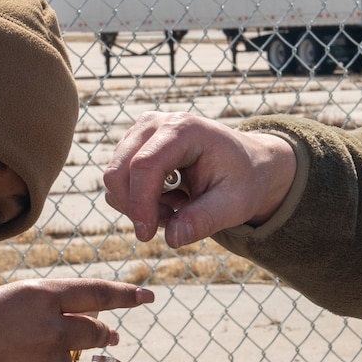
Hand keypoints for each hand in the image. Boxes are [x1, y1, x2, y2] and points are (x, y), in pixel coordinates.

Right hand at [0, 280, 150, 361]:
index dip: (126, 295)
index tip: (147, 296)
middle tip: (107, 337)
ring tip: (49, 360)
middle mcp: (52, 326)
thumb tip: (79, 314)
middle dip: (100, 333)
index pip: (97, 292)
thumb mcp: (6, 301)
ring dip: (72, 361)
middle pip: (94, 330)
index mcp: (40, 296)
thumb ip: (44, 307)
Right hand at [104, 111, 297, 248]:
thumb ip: (205, 220)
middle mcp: (156, 123)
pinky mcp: (133, 145)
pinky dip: (136, 200)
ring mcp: (141, 132)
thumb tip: (172, 238)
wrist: (246, 165)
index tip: (147, 235)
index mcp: (184, 130)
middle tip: (171, 221)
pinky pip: (118, 181)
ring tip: (177, 207)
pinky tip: (167, 199)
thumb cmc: (242, 181)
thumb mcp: (234, 204)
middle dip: (136, 208)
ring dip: (139, 205)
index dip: (140, 203)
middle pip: (120, 170)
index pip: (146, 165)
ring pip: (115, 178)